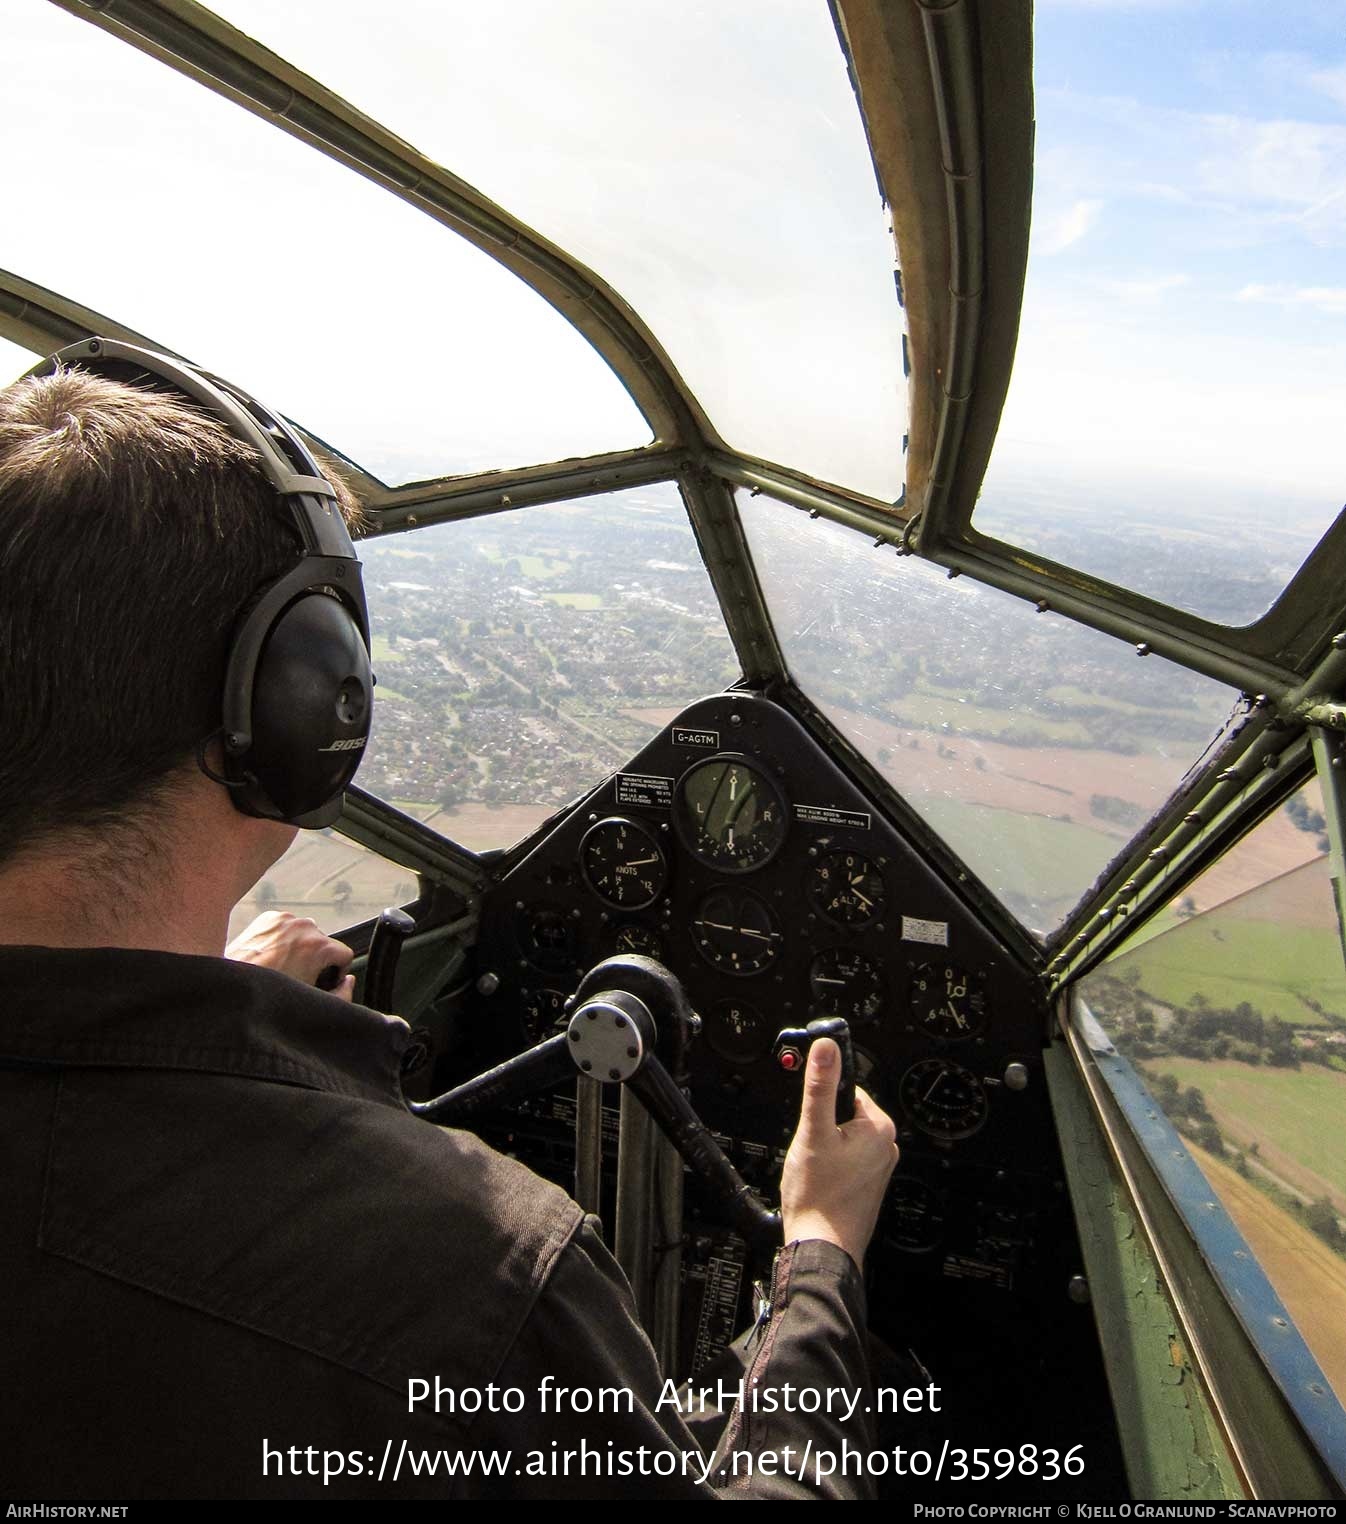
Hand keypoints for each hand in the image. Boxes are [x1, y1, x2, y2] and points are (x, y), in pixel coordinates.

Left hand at [225, 911, 355, 999]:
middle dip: (315, 959)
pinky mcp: (269, 917)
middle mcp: (305, 927)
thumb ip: (342, 995)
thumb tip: (348, 981)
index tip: (322, 981)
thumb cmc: (268, 995)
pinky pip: (286, 926)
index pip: (345, 954)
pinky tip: (271, 955)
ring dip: (299, 947)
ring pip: (305, 933)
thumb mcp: (312, 1001)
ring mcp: (286, 919)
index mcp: (319, 946)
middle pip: (324, 943)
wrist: (231, 986)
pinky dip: (283, 939)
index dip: (336, 972)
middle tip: (297, 977)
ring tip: (281, 966)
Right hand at [779, 1038, 898, 1268]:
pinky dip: (828, 1165)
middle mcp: (885, 1146)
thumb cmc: (819, 1198)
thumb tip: (827, 1047)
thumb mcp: (813, 1132)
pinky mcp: (867, 1184)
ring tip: (814, 1169)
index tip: (810, 1117)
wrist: (822, 1249)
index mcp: (879, 1127)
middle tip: (810, 1150)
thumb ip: (819, 1086)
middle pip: (842, 1115)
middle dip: (820, 1128)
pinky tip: (819, 1182)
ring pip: (840, 1139)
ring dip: (822, 1148)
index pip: (847, 1089)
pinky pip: (844, 1160)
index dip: (821, 1101)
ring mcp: (877, 1168)